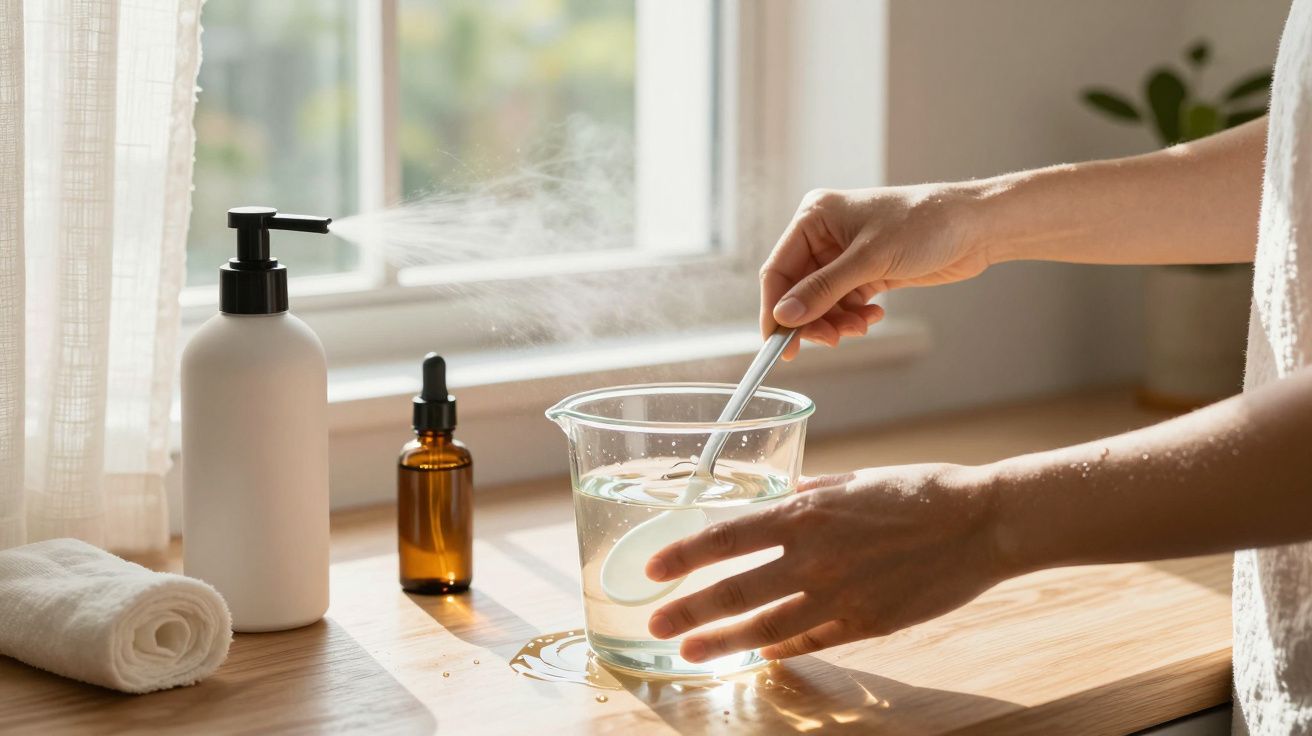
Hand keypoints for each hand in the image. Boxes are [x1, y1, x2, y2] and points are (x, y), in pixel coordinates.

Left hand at [644, 464, 1003, 661]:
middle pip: (734, 592)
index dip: (683, 556)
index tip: (652, 570)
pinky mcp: (867, 624)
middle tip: (655, 624)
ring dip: (722, 642)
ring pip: (765, 628)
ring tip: (690, 653)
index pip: (725, 538)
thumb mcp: (854, 481)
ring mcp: (840, 598)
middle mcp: (814, 560)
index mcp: (806, 515)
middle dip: (687, 611)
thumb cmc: (921, 491)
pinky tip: (758, 654)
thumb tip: (775, 502)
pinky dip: (779, 649)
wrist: (983, 523)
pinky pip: (811, 642)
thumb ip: (808, 496)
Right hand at [761, 185, 990, 358]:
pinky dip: (853, 317)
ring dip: (836, 322)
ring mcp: (845, 255)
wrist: (975, 227)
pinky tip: (873, 317)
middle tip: (829, 342)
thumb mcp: (869, 260)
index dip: (775, 309)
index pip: (779, 270)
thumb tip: (784, 317)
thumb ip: (823, 290)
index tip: (778, 344)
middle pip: (798, 291)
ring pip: (822, 302)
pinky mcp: (866, 272)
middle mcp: (825, 235)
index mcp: (815, 217)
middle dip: (812, 319)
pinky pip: (844, 304)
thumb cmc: (924, 224)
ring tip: (859, 328)